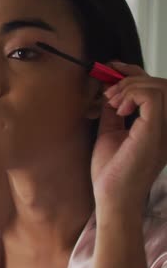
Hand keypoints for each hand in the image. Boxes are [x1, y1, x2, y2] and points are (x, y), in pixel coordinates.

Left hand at [91, 62, 166, 221]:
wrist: (112, 197)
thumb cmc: (112, 173)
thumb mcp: (110, 133)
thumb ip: (114, 113)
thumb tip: (109, 91)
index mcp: (160, 126)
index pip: (156, 90)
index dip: (134, 73)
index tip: (110, 70)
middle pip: (161, 84)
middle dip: (130, 76)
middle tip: (107, 90)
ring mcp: (166, 129)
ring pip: (160, 86)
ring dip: (130, 86)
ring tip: (111, 100)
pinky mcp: (156, 132)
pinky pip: (154, 97)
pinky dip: (133, 94)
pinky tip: (118, 108)